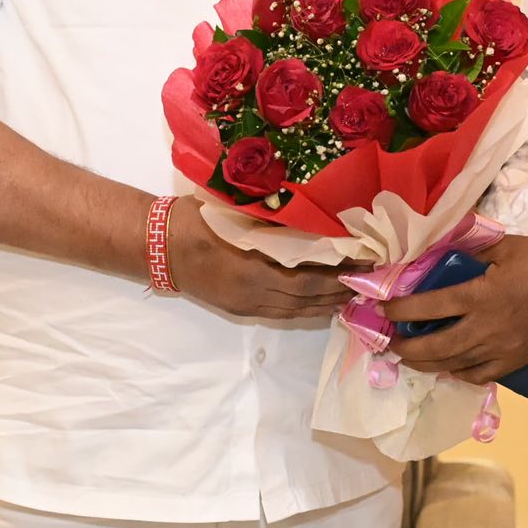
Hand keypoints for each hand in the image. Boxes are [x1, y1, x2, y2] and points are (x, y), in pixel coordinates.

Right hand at [166, 202, 352, 319]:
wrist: (159, 245)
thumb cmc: (197, 219)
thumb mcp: (238, 213)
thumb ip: (273, 222)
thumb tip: (313, 220)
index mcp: (254, 268)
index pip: (307, 279)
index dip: (338, 275)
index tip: (363, 263)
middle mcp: (253, 293)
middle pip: (306, 299)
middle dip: (338, 291)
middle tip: (368, 280)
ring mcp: (245, 305)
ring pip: (294, 312)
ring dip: (324, 305)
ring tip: (351, 294)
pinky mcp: (238, 309)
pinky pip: (279, 315)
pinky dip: (304, 310)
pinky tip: (320, 304)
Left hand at [383, 236, 527, 384]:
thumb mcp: (505, 246)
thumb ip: (469, 250)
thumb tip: (437, 251)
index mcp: (481, 295)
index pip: (430, 306)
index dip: (401, 310)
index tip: (382, 309)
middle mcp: (486, 328)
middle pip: (434, 346)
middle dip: (405, 347)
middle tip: (389, 342)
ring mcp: (501, 350)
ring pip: (452, 364)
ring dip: (425, 363)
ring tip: (409, 356)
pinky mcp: (514, 362)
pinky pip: (478, 376)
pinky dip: (457, 373)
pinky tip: (447, 366)